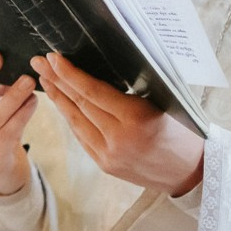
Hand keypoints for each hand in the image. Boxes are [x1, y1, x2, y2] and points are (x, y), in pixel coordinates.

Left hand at [30, 52, 203, 197]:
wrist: (191, 173)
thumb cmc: (183, 131)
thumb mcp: (164, 102)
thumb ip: (132, 89)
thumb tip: (99, 67)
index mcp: (136, 119)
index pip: (93, 92)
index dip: (70, 74)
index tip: (53, 57)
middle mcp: (119, 139)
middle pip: (79, 104)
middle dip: (56, 81)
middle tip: (38, 62)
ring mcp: (109, 155)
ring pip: (75, 121)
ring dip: (58, 98)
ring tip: (44, 79)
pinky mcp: (105, 165)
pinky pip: (82, 136)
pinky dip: (70, 117)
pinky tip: (61, 103)